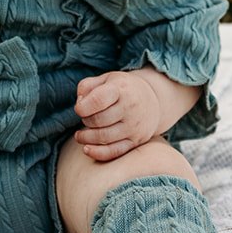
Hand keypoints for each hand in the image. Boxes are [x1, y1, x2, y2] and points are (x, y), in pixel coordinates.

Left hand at [73, 68, 197, 161]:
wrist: (152, 101)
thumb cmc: (122, 89)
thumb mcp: (105, 79)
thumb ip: (87, 87)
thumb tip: (79, 104)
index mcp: (121, 89)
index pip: (98, 100)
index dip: (82, 107)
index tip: (79, 108)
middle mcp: (130, 107)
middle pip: (99, 120)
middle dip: (86, 121)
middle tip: (85, 118)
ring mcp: (134, 126)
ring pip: (104, 137)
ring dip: (87, 138)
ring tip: (81, 134)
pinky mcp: (136, 141)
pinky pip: (114, 151)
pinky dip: (97, 153)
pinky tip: (87, 148)